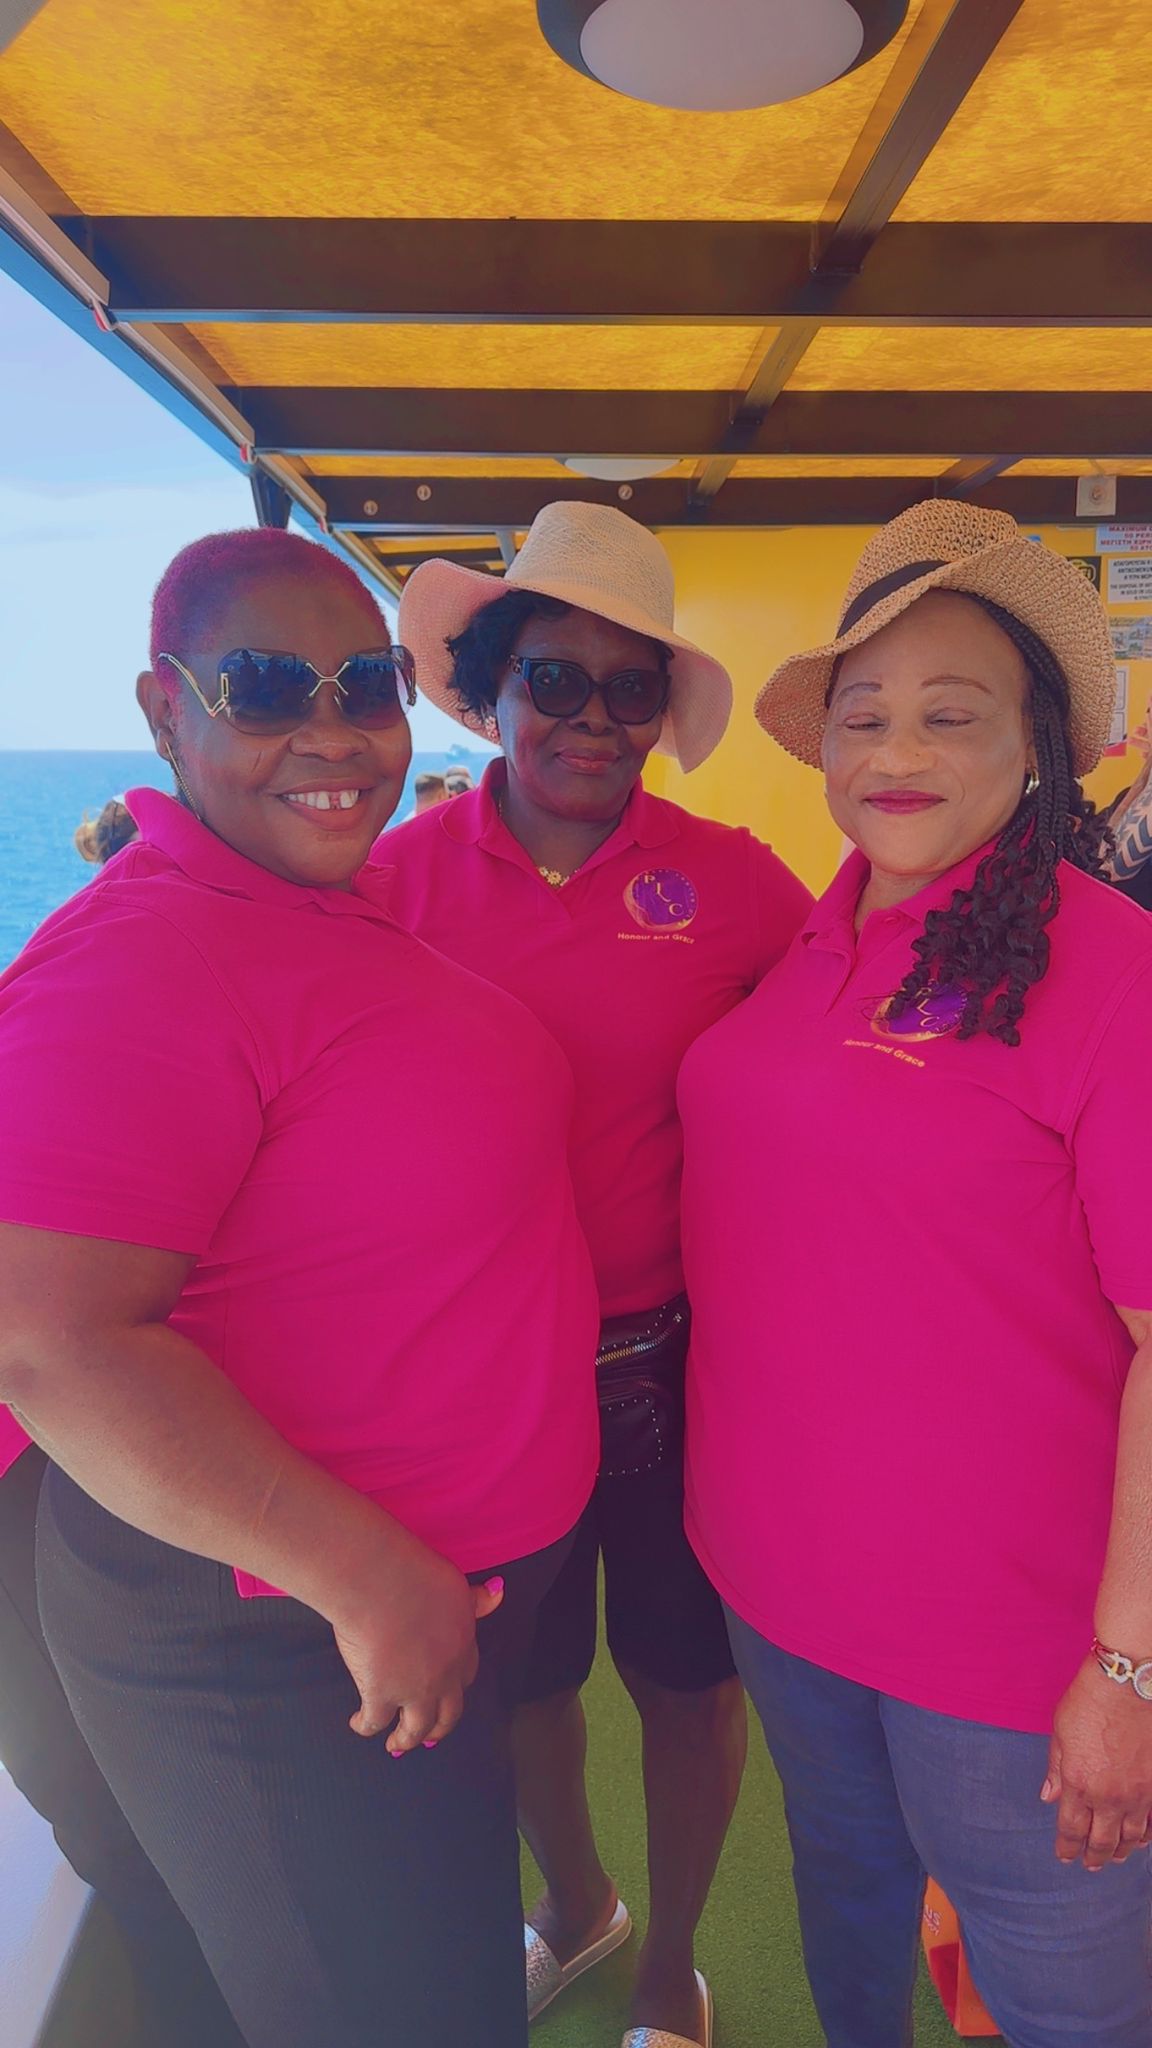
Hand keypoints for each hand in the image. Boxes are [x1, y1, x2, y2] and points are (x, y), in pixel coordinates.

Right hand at [331, 1537, 503, 1754]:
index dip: (456, 1687)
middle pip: (447, 1713)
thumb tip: (500, 1591)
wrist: (381, 1581)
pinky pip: (375, 1722)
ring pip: (416, 1728)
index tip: (449, 1694)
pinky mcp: (381, 1695)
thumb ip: (476, 1598)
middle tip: (430, 1738)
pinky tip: (358, 1723)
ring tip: (396, 1746)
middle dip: (439, 1728)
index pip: (465, 1675)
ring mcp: (413, 1690)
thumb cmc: (416, 1574)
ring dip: (406, 1740)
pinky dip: (365, 1726)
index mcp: (461, 1646)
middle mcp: (443, 1675)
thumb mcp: (456, 1585)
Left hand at [1043, 1657, 1151, 1867]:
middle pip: (1102, 1841)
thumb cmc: (1089, 1702)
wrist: (1128, 1685)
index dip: (1067, 1848)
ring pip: (1131, 1837)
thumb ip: (1056, 1769)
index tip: (1065, 1857)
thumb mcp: (1061, 1733)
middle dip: (1094, 1857)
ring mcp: (1138, 1794)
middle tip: (1090, 1865)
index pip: (1071, 1830)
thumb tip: (1049, 1796)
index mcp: (1079, 1784)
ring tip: (1116, 1857)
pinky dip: (1146, 1836)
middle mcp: (1109, 1797)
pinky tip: (1141, 1840)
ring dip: (1122, 1851)